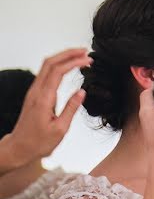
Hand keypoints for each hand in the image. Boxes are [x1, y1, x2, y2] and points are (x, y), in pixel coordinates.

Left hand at [3, 48, 89, 168]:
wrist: (19, 147)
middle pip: (50, 63)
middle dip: (68, 54)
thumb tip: (82, 91)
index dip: (74, 62)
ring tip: (79, 56)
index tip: (88, 60)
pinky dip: (58, 66)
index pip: (58, 72)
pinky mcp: (35, 94)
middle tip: (85, 51)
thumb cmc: (39, 141)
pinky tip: (68, 67)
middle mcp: (36, 91)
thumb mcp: (60, 128)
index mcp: (43, 99)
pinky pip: (45, 74)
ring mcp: (34, 92)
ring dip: (62, 58)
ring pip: (46, 66)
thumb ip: (71, 108)